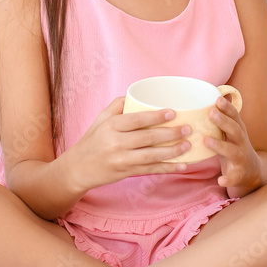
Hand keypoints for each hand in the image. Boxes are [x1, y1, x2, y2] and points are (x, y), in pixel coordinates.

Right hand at [60, 96, 192, 193]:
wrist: (78, 168)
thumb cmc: (92, 140)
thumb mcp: (101, 119)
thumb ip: (118, 105)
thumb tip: (138, 93)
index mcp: (111, 126)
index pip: (136, 120)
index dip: (156, 116)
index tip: (173, 112)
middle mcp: (116, 143)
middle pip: (148, 138)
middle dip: (170, 134)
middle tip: (187, 129)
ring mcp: (121, 160)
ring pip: (152, 156)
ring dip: (173, 152)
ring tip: (188, 145)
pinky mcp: (126, 173)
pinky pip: (150, 170)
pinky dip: (168, 168)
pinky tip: (182, 165)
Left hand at [205, 95, 262, 197]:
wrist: (252, 171)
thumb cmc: (235, 146)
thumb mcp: (231, 130)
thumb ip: (224, 116)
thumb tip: (217, 93)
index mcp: (238, 130)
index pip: (235, 116)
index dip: (227, 107)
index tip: (217, 98)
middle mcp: (241, 142)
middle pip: (234, 130)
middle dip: (224, 121)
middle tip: (211, 113)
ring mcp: (240, 158)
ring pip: (232, 151)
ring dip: (220, 146)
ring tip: (206, 140)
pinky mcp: (238, 174)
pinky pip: (233, 177)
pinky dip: (228, 179)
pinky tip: (220, 180)